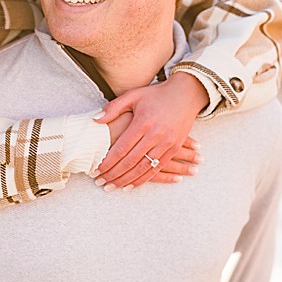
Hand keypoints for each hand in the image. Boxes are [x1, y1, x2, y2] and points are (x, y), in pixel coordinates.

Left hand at [93, 72, 206, 188]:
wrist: (186, 94)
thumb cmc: (155, 95)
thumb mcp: (133, 96)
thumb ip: (113, 108)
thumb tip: (95, 120)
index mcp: (142, 123)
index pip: (121, 148)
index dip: (108, 162)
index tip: (96, 170)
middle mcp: (155, 135)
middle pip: (131, 161)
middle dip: (114, 175)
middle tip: (100, 183)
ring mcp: (167, 143)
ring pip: (144, 168)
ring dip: (127, 180)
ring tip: (113, 187)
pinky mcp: (174, 147)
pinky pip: (158, 168)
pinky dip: (144, 178)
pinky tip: (132, 185)